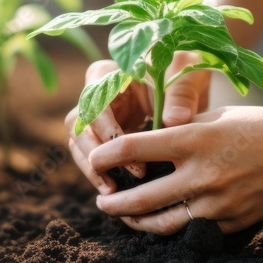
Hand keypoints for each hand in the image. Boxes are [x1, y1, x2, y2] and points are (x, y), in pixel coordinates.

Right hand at [66, 51, 209, 194]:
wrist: (183, 83)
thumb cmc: (181, 71)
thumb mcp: (186, 75)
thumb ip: (181, 95)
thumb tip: (175, 120)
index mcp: (107, 75)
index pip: (94, 103)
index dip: (107, 130)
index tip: (130, 152)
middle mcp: (94, 96)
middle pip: (77, 127)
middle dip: (94, 156)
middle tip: (116, 179)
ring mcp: (96, 119)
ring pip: (78, 145)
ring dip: (92, 169)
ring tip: (112, 192)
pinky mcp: (103, 138)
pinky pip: (94, 157)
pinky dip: (101, 174)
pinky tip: (116, 191)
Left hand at [88, 104, 262, 233]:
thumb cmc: (258, 124)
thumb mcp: (214, 117)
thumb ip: (180, 132)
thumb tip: (144, 145)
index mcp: (194, 139)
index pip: (134, 148)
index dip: (106, 155)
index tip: (94, 159)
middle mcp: (203, 173)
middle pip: (141, 198)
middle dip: (113, 204)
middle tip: (101, 202)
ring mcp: (219, 202)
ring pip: (163, 224)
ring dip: (137, 224)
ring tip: (125, 219)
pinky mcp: (233, 222)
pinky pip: (194, 231)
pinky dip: (174, 228)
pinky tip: (163, 223)